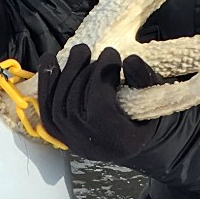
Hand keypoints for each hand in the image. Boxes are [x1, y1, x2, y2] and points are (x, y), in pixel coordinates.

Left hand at [36, 43, 168, 164]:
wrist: (128, 141)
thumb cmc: (143, 116)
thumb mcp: (153, 98)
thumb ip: (144, 79)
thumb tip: (129, 60)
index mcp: (120, 142)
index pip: (100, 107)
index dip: (102, 77)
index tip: (111, 53)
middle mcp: (92, 147)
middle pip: (76, 104)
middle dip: (82, 72)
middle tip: (91, 52)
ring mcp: (72, 142)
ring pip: (59, 105)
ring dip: (66, 72)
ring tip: (78, 52)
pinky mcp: (60, 135)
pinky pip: (46, 110)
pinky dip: (46, 83)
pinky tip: (49, 61)